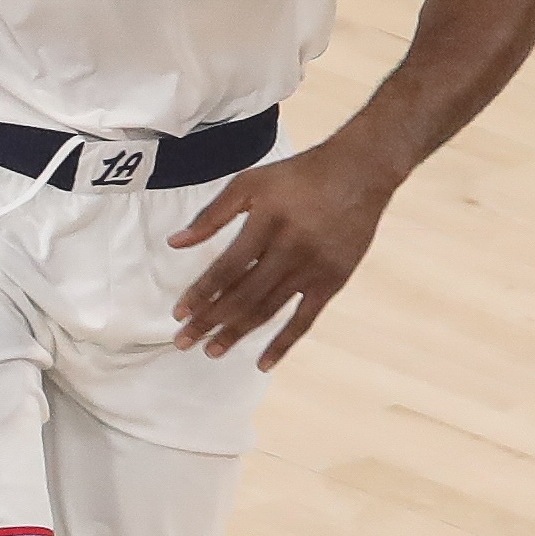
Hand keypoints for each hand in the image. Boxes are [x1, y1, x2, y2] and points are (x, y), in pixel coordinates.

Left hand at [166, 140, 400, 364]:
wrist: (359, 173)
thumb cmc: (299, 176)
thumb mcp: (250, 183)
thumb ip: (212, 215)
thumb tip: (175, 243)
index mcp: (266, 224)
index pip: (226, 269)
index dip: (201, 294)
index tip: (179, 314)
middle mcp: (290, 250)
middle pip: (243, 295)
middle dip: (211, 321)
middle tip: (185, 342)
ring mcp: (313, 269)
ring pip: (268, 310)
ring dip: (238, 333)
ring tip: (212, 351)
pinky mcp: (333, 281)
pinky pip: (305, 320)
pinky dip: (284, 344)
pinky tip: (263, 363)